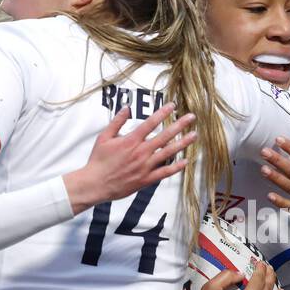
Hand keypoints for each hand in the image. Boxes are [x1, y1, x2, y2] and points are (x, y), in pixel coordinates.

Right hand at [65, 103, 195, 209]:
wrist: (95, 184)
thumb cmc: (98, 160)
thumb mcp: (104, 137)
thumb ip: (117, 122)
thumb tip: (127, 108)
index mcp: (131, 140)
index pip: (150, 123)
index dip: (163, 112)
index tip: (173, 105)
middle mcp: (141, 152)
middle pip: (165, 135)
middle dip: (179, 125)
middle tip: (191, 117)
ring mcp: (145, 166)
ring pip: (168, 152)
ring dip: (183, 143)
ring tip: (194, 135)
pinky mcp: (146, 179)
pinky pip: (165, 172)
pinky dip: (176, 167)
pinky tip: (185, 161)